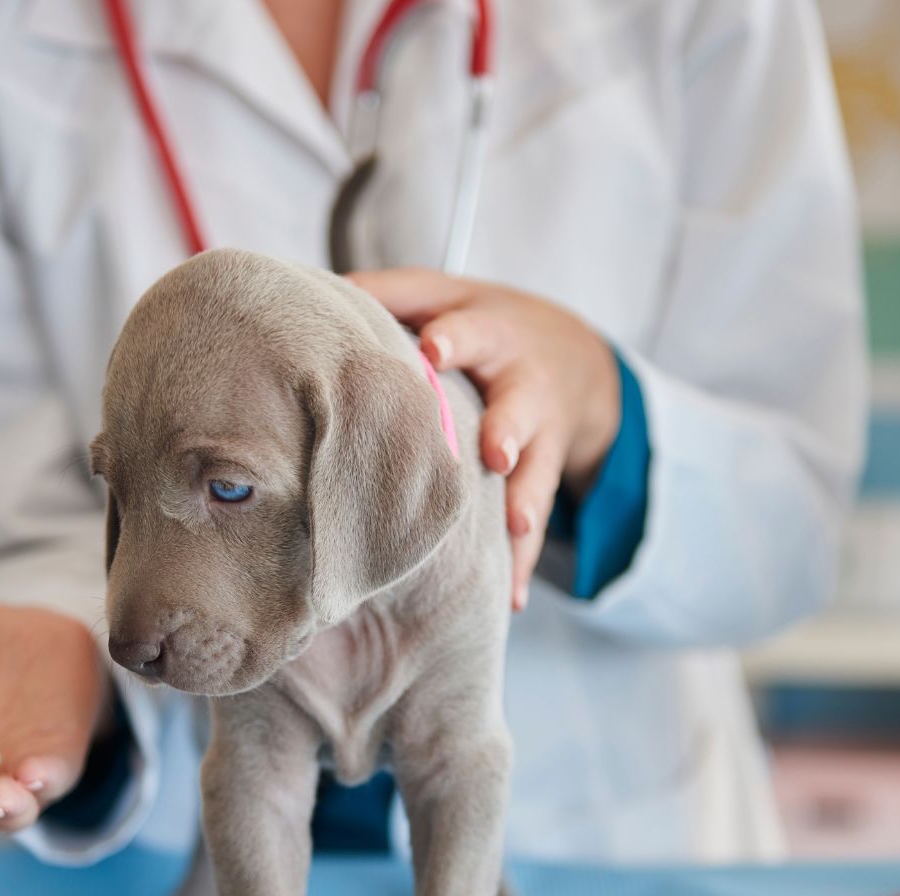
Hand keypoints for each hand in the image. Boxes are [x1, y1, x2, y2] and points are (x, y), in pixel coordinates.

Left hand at [348, 269, 619, 609]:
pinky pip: (533, 530)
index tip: (431, 349)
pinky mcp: (543, 480)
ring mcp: (539, 438)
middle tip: (496, 453)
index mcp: (490, 335)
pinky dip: (520, 564)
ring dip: (524, 504)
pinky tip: (510, 598)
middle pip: (518, 406)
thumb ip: (393, 294)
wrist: (579, 362)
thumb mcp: (448, 297)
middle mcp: (521, 386)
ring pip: (535, 473)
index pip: (468, 330)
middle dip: (507, 429)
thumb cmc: (484, 327)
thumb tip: (320, 292)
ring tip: (515, 528)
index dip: (450, 340)